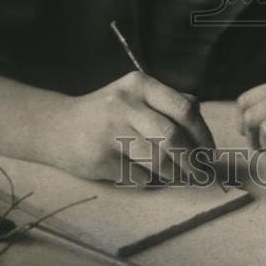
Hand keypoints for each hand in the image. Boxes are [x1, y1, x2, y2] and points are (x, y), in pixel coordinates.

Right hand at [50, 71, 215, 183]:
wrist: (56, 127)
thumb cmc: (106, 113)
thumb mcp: (135, 96)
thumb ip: (169, 103)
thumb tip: (202, 122)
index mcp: (140, 84)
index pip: (184, 109)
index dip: (203, 134)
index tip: (210, 153)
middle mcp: (125, 103)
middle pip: (173, 137)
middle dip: (192, 161)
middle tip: (201, 174)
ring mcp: (110, 130)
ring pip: (158, 160)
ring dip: (174, 175)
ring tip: (178, 178)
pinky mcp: (100, 157)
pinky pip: (139, 176)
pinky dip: (148, 180)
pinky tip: (144, 175)